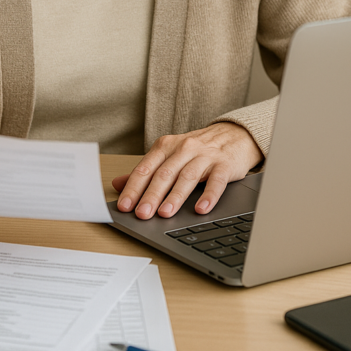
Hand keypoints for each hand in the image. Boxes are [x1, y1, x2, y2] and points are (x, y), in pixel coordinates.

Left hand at [111, 122, 261, 219]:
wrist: (233, 135)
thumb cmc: (197, 150)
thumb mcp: (169, 155)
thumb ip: (145, 170)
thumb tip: (117, 184)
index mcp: (166, 146)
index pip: (145, 168)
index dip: (134, 187)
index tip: (125, 205)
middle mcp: (183, 148)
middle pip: (164, 174)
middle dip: (151, 195)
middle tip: (142, 214)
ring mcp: (205, 156)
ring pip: (187, 177)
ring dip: (175, 197)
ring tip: (165, 213)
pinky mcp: (224, 165)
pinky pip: (216, 181)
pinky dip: (208, 196)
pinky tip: (201, 209)